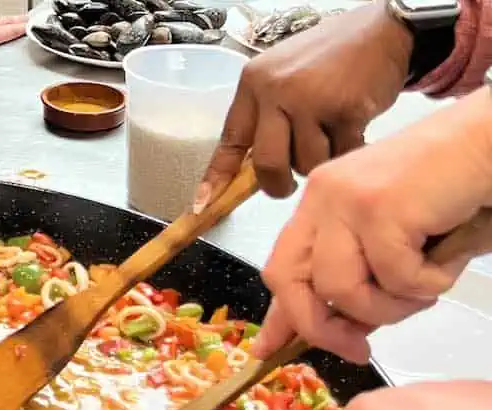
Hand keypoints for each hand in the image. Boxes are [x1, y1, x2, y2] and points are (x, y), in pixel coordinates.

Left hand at [196, 4, 411, 205]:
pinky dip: (345, 150)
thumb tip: (247, 169)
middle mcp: (277, 90)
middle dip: (277, 185)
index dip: (217, 177)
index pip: (230, 140)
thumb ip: (265, 116)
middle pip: (266, 164)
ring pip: (305, 164)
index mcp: (254, 83)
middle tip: (286, 186)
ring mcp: (312, 100)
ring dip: (317, 161)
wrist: (383, 29)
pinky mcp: (346, 111)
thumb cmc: (330, 58)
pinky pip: (338, 155)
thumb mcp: (284, 76)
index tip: (203, 204)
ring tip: (328, 134)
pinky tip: (351, 126)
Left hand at [254, 90, 491, 363]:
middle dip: (321, 327)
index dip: (279, 316)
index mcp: (321, 202)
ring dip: (390, 308)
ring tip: (426, 288)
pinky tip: (449, 256)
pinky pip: (395, 278)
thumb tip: (327, 330)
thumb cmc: (457, 191)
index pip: (283, 267)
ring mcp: (347, 200)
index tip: (271, 350)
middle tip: (358, 348)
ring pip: (341, 290)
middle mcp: (323, 196)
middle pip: (288, 281)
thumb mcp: (394, 241)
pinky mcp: (380, 207)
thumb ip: (358, 278)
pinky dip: (430, 283)